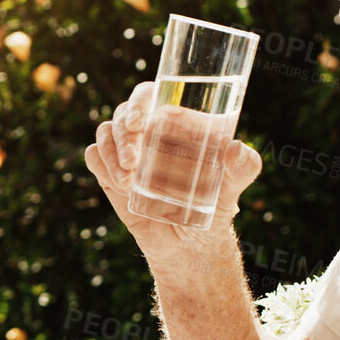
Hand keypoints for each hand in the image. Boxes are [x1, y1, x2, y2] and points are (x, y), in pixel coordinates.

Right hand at [84, 80, 262, 269]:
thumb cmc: (215, 209)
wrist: (188, 245)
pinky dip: (101, 164)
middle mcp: (149, 130)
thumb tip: (236, 148)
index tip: (140, 123)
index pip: (151, 94)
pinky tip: (119, 184)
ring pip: (106, 132)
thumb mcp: (233, 188)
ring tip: (127, 182)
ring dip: (112, 152)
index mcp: (176, 122)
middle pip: (124, 113)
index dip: (139, 101)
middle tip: (132, 161)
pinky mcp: (111, 171)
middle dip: (123, 134)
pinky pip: (95, 155)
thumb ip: (244, 167)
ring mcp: (128, 149)